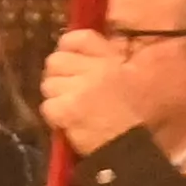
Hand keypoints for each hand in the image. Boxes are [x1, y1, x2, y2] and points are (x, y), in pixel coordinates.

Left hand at [36, 28, 145, 154]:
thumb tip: (93, 50)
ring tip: (66, 104)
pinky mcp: (66, 112)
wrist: (132, 147)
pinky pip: (47, 106)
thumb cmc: (138, 115)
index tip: (68, 55)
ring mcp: (77, 91)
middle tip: (65, 85)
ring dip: (55, 94)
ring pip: (48, 84)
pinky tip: (65, 119)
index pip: (78, 38)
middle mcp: (92, 70)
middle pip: (56, 60)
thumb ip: (114, 60)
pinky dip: (54, 114)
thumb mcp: (134, 77)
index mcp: (110, 59)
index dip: (67, 45)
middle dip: (57, 73)